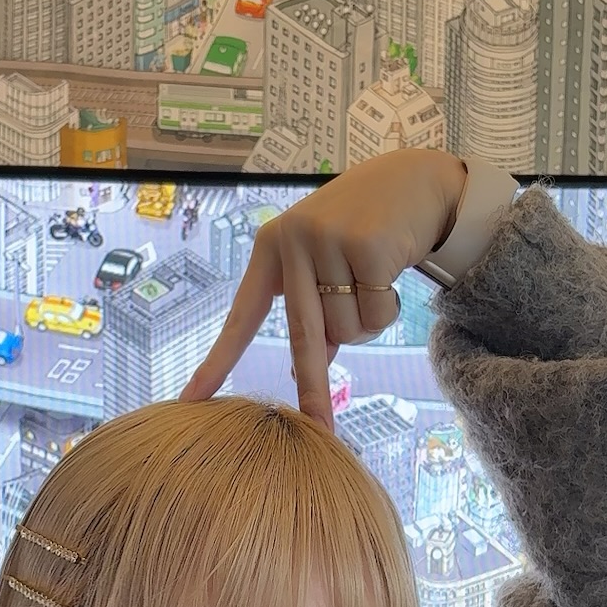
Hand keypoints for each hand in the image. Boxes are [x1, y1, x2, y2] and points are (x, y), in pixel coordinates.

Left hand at [177, 149, 466, 430]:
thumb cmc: (364, 230)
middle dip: (311, 386)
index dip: (217, 361)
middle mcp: (291, 241)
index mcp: (270, 248)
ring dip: (366, 322)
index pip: (241, 316)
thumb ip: (315, 310)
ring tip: (374, 281)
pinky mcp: (366, 245)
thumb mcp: (327, 266)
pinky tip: (392, 271)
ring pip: (347, 329)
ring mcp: (327, 241)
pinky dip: (388, 308)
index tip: (191, 400)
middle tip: (317, 426)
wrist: (415, 180)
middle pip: (301, 334)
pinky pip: (376, 315)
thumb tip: (313, 362)